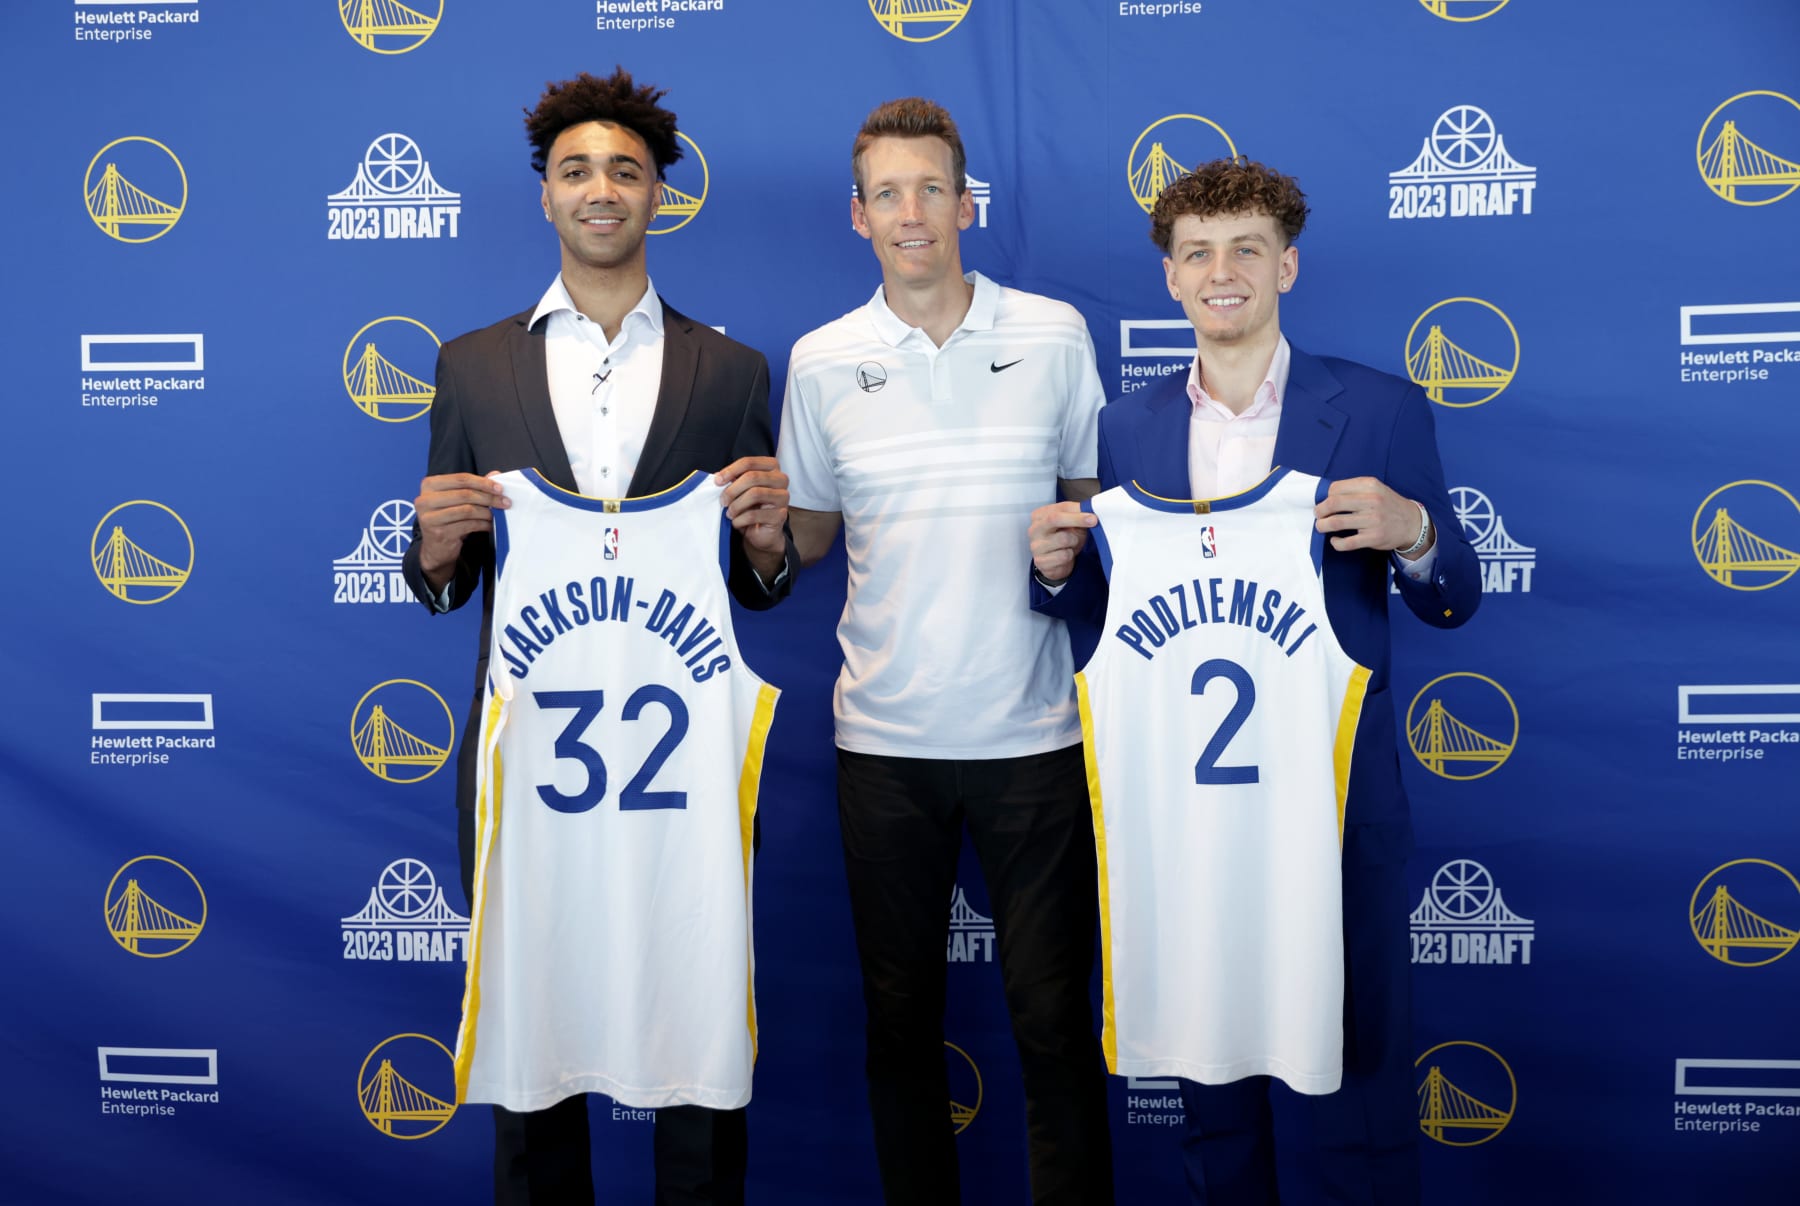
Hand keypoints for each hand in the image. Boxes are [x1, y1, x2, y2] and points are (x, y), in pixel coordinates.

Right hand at [414, 472, 507, 589]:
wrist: (436, 547)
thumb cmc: (448, 518)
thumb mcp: (457, 499)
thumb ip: (474, 485)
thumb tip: (495, 475)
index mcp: (429, 485)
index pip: (461, 479)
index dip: (483, 482)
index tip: (500, 488)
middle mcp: (425, 500)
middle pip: (465, 494)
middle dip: (489, 498)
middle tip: (505, 502)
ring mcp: (430, 517)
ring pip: (467, 510)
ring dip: (486, 512)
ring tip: (496, 515)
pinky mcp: (439, 532)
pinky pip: (468, 525)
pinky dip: (482, 524)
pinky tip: (488, 525)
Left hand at [716, 456, 788, 576]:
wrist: (760, 532)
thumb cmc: (750, 506)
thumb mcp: (740, 489)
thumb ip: (733, 480)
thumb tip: (718, 478)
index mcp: (771, 467)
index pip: (749, 462)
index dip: (730, 470)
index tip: (717, 481)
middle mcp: (781, 479)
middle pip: (752, 477)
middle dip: (732, 490)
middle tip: (722, 501)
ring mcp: (783, 497)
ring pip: (755, 494)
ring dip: (736, 505)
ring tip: (729, 513)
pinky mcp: (781, 515)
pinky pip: (755, 515)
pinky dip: (740, 520)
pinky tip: (737, 522)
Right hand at [1028, 500, 1094, 583]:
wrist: (1057, 562)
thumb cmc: (1064, 538)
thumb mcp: (1071, 523)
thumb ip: (1077, 514)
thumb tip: (1089, 509)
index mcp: (1040, 515)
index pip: (1060, 508)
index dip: (1077, 511)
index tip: (1093, 515)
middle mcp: (1034, 529)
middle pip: (1055, 518)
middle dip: (1076, 519)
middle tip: (1093, 521)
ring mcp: (1036, 546)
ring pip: (1063, 539)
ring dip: (1074, 542)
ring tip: (1072, 544)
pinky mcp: (1041, 561)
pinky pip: (1063, 556)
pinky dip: (1070, 555)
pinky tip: (1066, 554)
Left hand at [1313, 476, 1429, 555]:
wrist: (1412, 522)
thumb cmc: (1387, 504)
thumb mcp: (1375, 489)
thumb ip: (1354, 489)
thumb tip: (1325, 496)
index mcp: (1369, 485)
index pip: (1336, 488)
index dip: (1325, 497)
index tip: (1324, 502)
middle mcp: (1372, 501)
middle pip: (1333, 503)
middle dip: (1320, 511)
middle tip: (1318, 515)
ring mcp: (1373, 520)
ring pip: (1336, 523)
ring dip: (1322, 526)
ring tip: (1322, 527)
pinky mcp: (1374, 537)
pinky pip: (1347, 542)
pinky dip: (1336, 543)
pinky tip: (1335, 540)